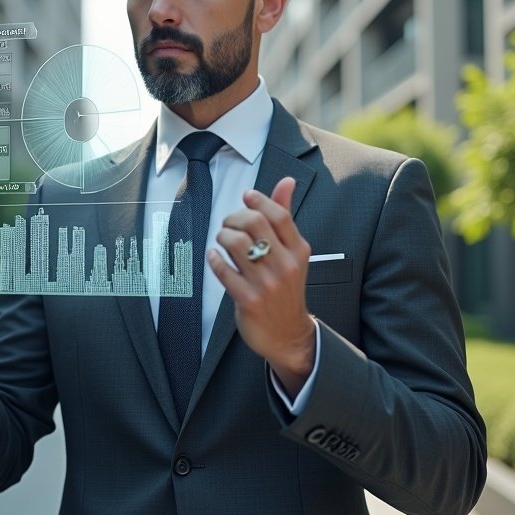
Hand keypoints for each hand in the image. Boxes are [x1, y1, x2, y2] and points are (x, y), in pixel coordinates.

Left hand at [207, 177, 314, 396]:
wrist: (288, 334)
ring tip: (222, 239)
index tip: (246, 196)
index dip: (258, 200)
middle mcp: (286, 265)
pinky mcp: (248, 300)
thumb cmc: (287, 287)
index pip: (278, 214)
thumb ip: (285, 217)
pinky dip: (215, 259)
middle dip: (234, 217)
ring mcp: (267, 284)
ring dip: (223, 236)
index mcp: (299, 251)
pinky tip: (215, 256)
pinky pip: (223, 270)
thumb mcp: (293, 253)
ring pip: (236, 243)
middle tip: (229, 223)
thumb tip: (287, 181)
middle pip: (254, 223)